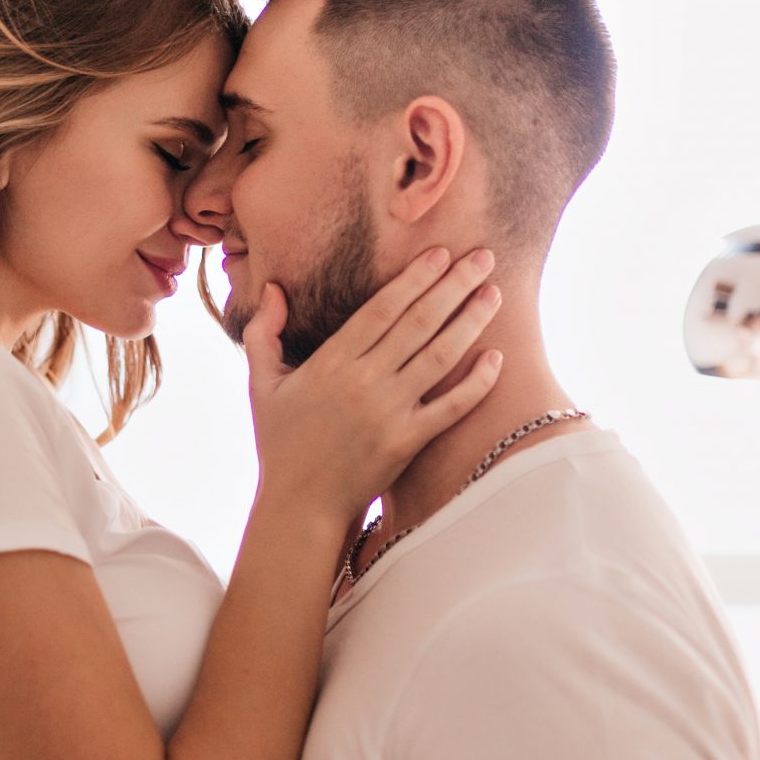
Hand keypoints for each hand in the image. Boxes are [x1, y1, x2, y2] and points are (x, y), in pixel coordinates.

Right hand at [244, 245, 504, 525]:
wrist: (299, 505)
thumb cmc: (281, 444)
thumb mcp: (262, 385)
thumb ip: (264, 332)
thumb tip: (273, 288)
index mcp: (330, 363)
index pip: (381, 309)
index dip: (414, 278)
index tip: (440, 254)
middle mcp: (363, 383)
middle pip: (418, 322)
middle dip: (454, 285)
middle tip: (483, 257)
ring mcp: (389, 413)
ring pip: (440, 357)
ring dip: (471, 321)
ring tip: (493, 294)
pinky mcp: (408, 442)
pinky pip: (452, 408)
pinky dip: (477, 383)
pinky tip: (497, 358)